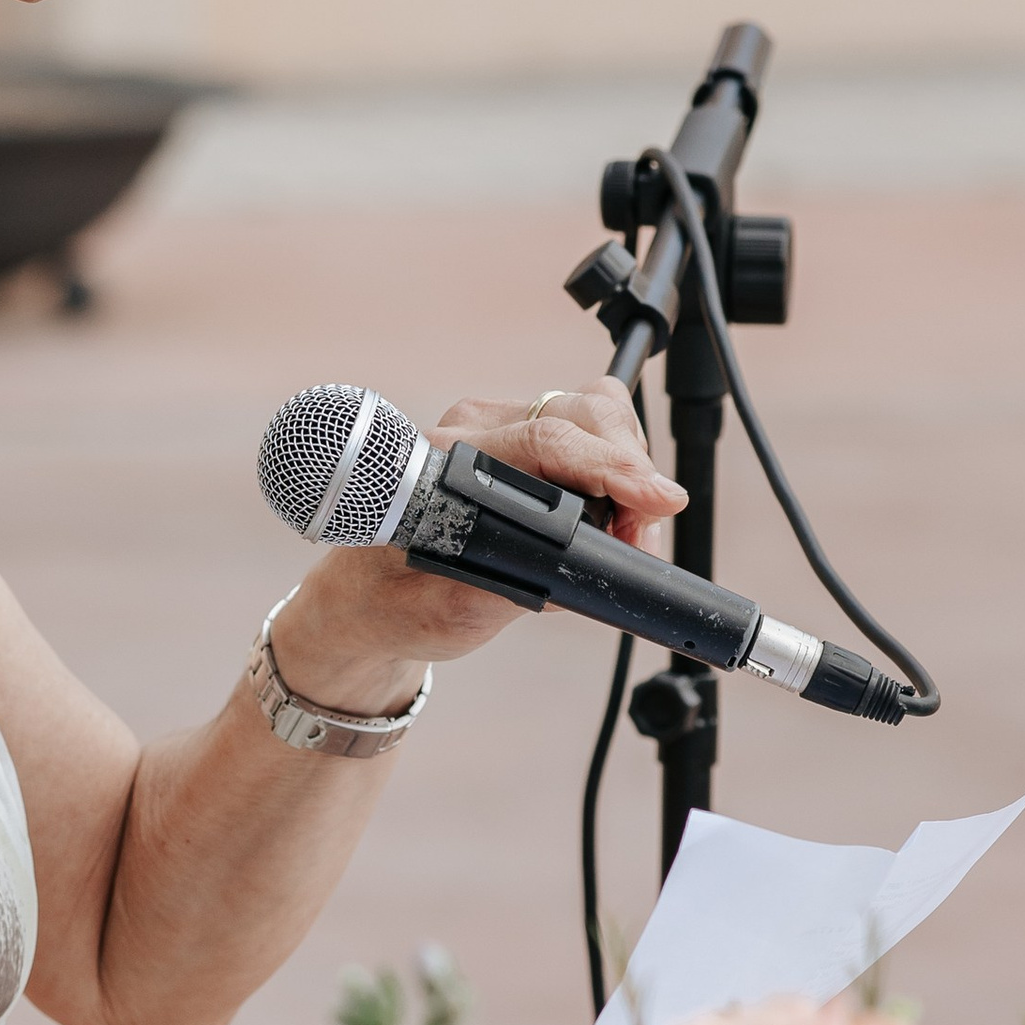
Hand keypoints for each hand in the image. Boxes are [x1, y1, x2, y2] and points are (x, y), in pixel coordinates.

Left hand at [266, 375, 685, 713]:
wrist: (369, 600)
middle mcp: (470, 431)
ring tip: (629, 533)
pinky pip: (585, 427)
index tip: (656, 503)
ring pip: (593, 413)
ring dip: (627, 467)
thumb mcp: (453, 613)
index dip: (612, 467)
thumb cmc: (399, 604)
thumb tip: (587, 566)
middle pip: (583, 411)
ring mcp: (494, 429)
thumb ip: (512, 588)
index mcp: (444, 464)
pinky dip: (615, 464)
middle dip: (631, 469)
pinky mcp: (515, 438)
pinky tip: (612, 512)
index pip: (546, 441)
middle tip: (640, 540)